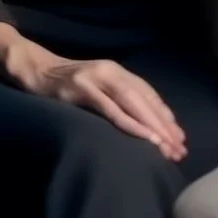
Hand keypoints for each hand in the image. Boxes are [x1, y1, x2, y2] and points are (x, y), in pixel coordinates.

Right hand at [8, 43, 186, 160]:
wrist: (37, 69)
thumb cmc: (69, 84)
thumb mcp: (98, 87)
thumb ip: (118, 97)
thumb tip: (143, 122)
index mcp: (118, 71)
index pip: (149, 95)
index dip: (165, 116)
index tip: (180, 137)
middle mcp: (112, 72)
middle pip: (145, 100)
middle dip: (164, 125)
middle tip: (179, 148)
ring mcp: (97, 79)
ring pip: (132, 103)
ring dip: (152, 126)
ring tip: (166, 146)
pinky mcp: (82, 90)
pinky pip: (111, 109)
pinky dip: (130, 123)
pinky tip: (143, 137)